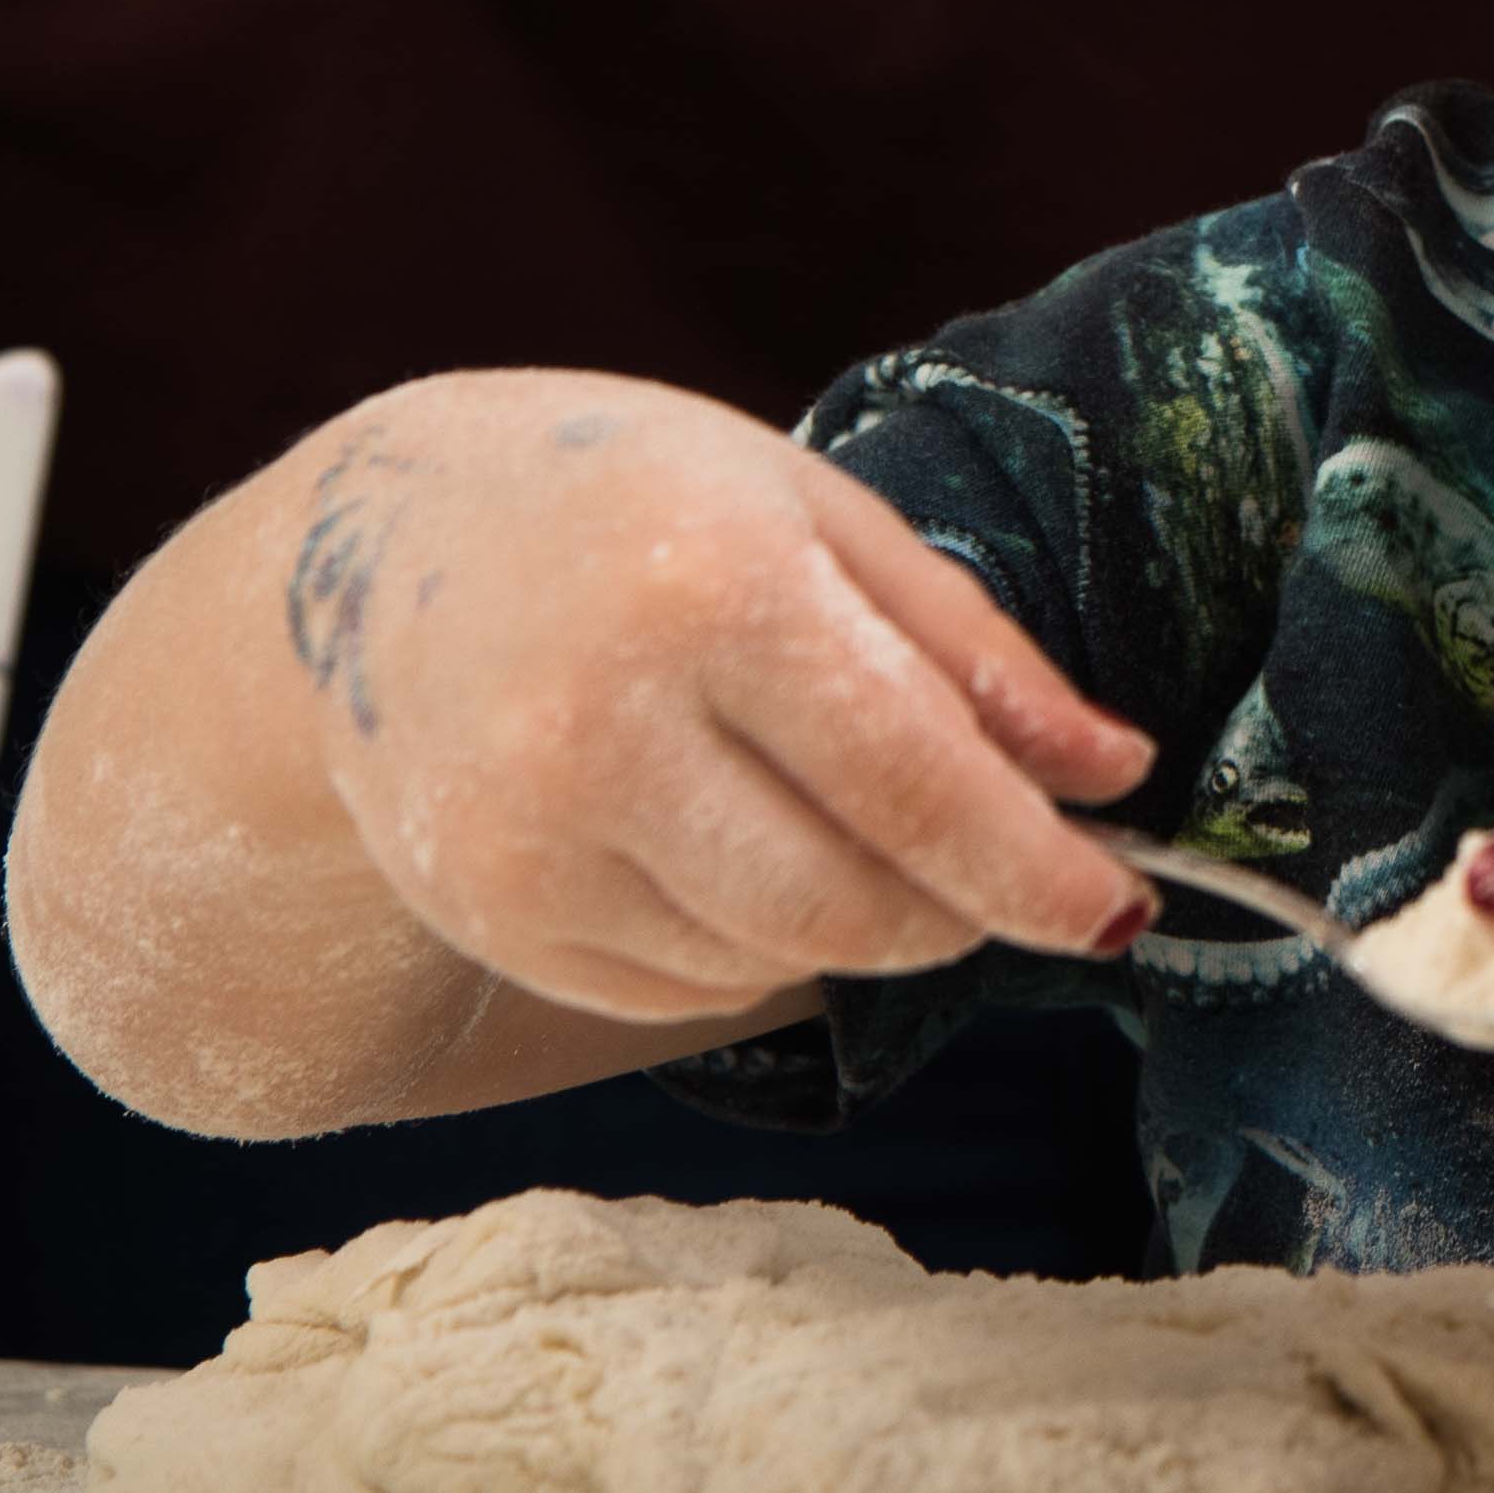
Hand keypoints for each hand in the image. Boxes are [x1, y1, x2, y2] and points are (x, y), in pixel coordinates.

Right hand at [282, 373, 1157, 1022]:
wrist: (376, 541)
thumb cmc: (637, 502)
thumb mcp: (820, 516)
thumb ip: (974, 653)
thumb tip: (1114, 772)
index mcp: (713, 592)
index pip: (914, 783)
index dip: (1033, 870)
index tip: (1117, 910)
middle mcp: (601, 728)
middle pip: (847, 902)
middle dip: (955, 910)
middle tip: (997, 869)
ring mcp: (525, 838)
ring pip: (770, 959)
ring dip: (856, 923)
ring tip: (838, 815)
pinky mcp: (484, 914)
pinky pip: (678, 989)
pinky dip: (751, 946)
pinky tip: (731, 845)